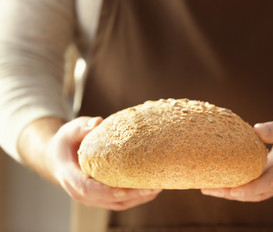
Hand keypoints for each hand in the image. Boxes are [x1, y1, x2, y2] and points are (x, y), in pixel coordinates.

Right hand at [47, 116, 161, 210]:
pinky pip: (121, 201)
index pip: (89, 189)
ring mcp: (93, 198)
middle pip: (109, 200)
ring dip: (139, 198)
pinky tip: (152, 189)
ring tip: (158, 187)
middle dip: (132, 196)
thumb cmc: (66, 142)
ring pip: (118, 204)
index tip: (127, 189)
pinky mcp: (102, 197)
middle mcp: (81, 193)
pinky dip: (137, 197)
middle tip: (154, 187)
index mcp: (71, 178)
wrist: (58, 157)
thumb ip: (82, 127)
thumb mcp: (70, 130)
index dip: (108, 191)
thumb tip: (98, 122)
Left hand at [201, 116, 272, 201]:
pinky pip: (251, 188)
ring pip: (252, 194)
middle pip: (257, 193)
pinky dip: (235, 188)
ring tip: (207, 188)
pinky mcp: (268, 181)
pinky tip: (218, 183)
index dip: (252, 188)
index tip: (233, 191)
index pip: (271, 183)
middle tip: (209, 189)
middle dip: (232, 193)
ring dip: (230, 193)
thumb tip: (256, 130)